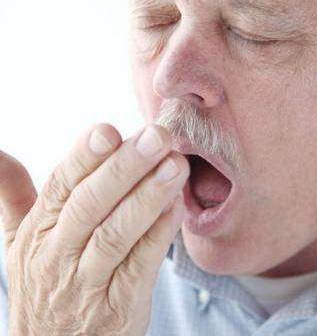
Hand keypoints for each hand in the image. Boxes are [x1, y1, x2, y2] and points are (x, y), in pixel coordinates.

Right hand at [0, 124, 188, 334]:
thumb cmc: (46, 285)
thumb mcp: (21, 242)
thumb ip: (13, 195)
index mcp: (37, 232)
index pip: (60, 187)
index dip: (83, 158)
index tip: (108, 130)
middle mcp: (56, 256)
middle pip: (89, 205)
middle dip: (124, 168)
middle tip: (156, 136)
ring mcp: (86, 284)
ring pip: (115, 235)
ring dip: (148, 198)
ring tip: (175, 166)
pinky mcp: (117, 307)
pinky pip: (139, 267)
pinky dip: (159, 236)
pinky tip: (177, 209)